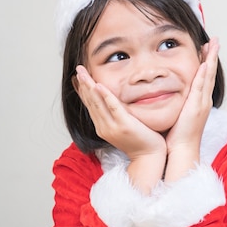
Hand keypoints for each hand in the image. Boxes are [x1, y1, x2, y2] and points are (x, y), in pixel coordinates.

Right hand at [74, 66, 166, 191]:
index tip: (77, 77)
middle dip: (83, 84)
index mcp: (103, 127)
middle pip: (91, 102)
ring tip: (83, 73)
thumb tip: (116, 105)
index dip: (82, 91)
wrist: (149, 157)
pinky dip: (105, 96)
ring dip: (89, 86)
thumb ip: (118, 117)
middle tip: (78, 69)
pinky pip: (113, 107)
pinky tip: (99, 86)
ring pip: (98, 103)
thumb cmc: (141, 142)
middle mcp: (104, 127)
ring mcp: (112, 127)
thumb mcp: (124, 127)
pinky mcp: (124, 125)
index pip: (90, 105)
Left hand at [163, 37, 219, 180]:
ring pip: (208, 76)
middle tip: (215, 40)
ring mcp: (202, 102)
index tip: (207, 49)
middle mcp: (203, 100)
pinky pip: (200, 86)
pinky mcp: (196, 106)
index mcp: (199, 102)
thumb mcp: (178, 115)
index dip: (207, 62)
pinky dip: (204, 74)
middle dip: (213, 56)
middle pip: (210, 73)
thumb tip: (169, 95)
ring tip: (213, 44)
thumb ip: (177, 104)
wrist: (182, 150)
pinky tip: (205, 62)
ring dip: (211, 59)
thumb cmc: (177, 136)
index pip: (204, 77)